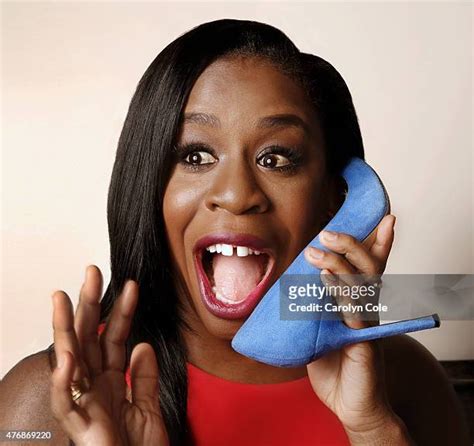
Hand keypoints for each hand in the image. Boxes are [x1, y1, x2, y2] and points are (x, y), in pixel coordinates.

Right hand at [50, 266, 168, 445]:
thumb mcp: (149, 408)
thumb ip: (144, 378)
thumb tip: (141, 345)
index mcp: (111, 382)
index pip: (113, 338)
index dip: (121, 311)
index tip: (130, 286)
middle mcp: (94, 388)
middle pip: (88, 339)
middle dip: (89, 305)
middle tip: (92, 272)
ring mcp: (84, 405)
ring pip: (69, 361)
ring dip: (64, 329)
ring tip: (61, 297)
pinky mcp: (78, 427)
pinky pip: (65, 403)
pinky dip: (63, 381)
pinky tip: (67, 357)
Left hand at [304, 215, 410, 442]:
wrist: (350, 406)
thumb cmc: (334, 367)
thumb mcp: (318, 331)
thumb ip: (311, 310)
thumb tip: (288, 292)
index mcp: (358, 303)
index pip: (370, 268)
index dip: (379, 243)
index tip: (384, 219)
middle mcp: (368, 309)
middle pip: (368, 268)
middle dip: (352, 245)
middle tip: (327, 231)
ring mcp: (367, 325)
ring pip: (361, 285)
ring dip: (339, 264)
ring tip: (317, 250)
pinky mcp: (363, 343)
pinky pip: (352, 312)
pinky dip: (338, 292)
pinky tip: (325, 280)